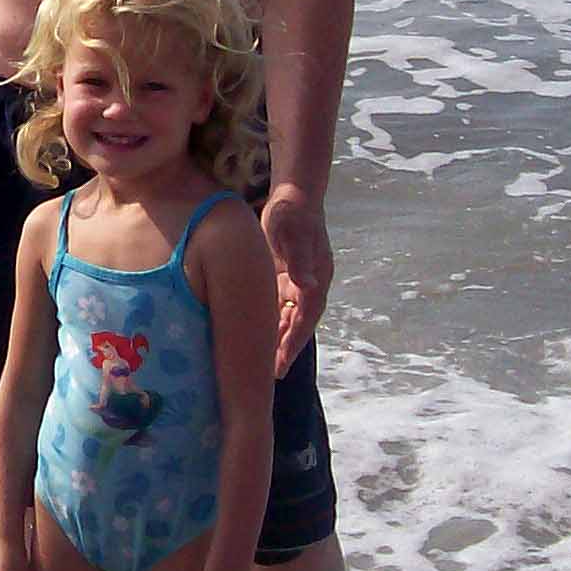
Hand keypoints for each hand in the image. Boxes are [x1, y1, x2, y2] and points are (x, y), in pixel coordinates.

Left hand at [259, 186, 334, 370]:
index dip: (293, 342)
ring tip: (261, 363)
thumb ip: (299, 260)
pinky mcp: (285, 277)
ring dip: (276, 337)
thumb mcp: (294, 234)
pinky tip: (255, 334)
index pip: (305, 318)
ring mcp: (297, 282)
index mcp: (316, 279)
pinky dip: (269, 321)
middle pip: (296, 323)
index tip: (281, 364)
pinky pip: (278, 306)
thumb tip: (308, 286)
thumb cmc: (292, 213)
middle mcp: (309, 285)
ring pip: (287, 317)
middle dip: (284, 348)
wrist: (293, 196)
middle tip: (269, 374)